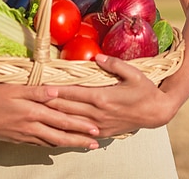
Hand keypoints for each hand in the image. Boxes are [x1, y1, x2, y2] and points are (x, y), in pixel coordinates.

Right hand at [0, 83, 101, 148]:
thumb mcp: (13, 89)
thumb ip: (36, 91)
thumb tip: (57, 91)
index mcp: (33, 112)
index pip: (62, 120)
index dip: (79, 125)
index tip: (95, 128)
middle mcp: (31, 126)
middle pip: (60, 135)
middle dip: (79, 139)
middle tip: (96, 143)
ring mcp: (25, 135)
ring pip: (51, 142)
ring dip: (69, 144)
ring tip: (83, 146)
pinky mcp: (18, 139)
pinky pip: (39, 144)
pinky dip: (52, 145)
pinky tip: (58, 146)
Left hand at [46, 54, 179, 137]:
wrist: (156, 113)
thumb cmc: (144, 90)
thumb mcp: (133, 73)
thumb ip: (114, 64)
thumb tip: (97, 56)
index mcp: (103, 97)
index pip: (73, 93)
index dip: (56, 90)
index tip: (41, 86)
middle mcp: (98, 113)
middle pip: (67, 109)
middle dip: (49, 103)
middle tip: (32, 98)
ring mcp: (98, 125)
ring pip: (70, 121)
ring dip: (54, 116)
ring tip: (38, 111)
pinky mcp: (101, 133)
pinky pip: (79, 132)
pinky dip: (66, 128)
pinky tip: (55, 126)